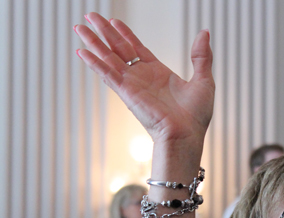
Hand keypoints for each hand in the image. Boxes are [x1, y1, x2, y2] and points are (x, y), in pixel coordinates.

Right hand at [74, 12, 214, 150]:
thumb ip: (202, 56)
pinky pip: (107, 74)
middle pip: (119, 48)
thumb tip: (204, 33)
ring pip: (109, 58)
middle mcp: (143, 78)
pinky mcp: (127, 93)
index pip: (137, 48)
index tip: (114, 21)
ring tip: (79, 27)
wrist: (187, 135)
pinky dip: (95, 63)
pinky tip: (82, 52)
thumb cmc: (195, 117)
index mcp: (159, 73)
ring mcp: (133, 85)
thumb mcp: (204, 80)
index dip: (125, 34)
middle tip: (90, 15)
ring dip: (94, 42)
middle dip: (104, 32)